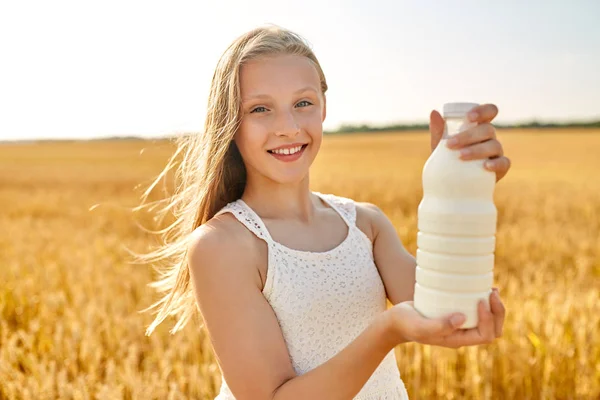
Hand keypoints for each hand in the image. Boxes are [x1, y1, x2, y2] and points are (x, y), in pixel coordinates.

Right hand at [385, 288, 504, 348]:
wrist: (395, 321)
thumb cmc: (406, 323)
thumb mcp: (420, 326)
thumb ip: (439, 326)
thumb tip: (462, 318)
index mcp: (457, 339)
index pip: (485, 335)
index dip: (489, 319)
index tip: (480, 300)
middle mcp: (462, 333)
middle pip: (492, 330)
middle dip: (498, 313)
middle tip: (493, 293)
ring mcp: (459, 324)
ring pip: (488, 321)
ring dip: (495, 307)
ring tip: (492, 289)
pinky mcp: (455, 312)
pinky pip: (477, 310)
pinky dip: (484, 300)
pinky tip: (481, 286)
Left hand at [429, 104, 510, 181]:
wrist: (453, 186)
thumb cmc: (449, 162)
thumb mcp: (441, 148)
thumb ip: (438, 132)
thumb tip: (434, 112)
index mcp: (478, 127)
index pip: (489, 112)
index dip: (483, 111)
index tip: (469, 117)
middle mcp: (490, 138)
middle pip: (487, 130)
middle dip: (468, 135)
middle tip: (450, 144)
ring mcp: (496, 153)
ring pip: (494, 146)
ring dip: (477, 150)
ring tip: (460, 156)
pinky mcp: (500, 168)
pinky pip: (504, 163)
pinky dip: (496, 164)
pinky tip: (486, 166)